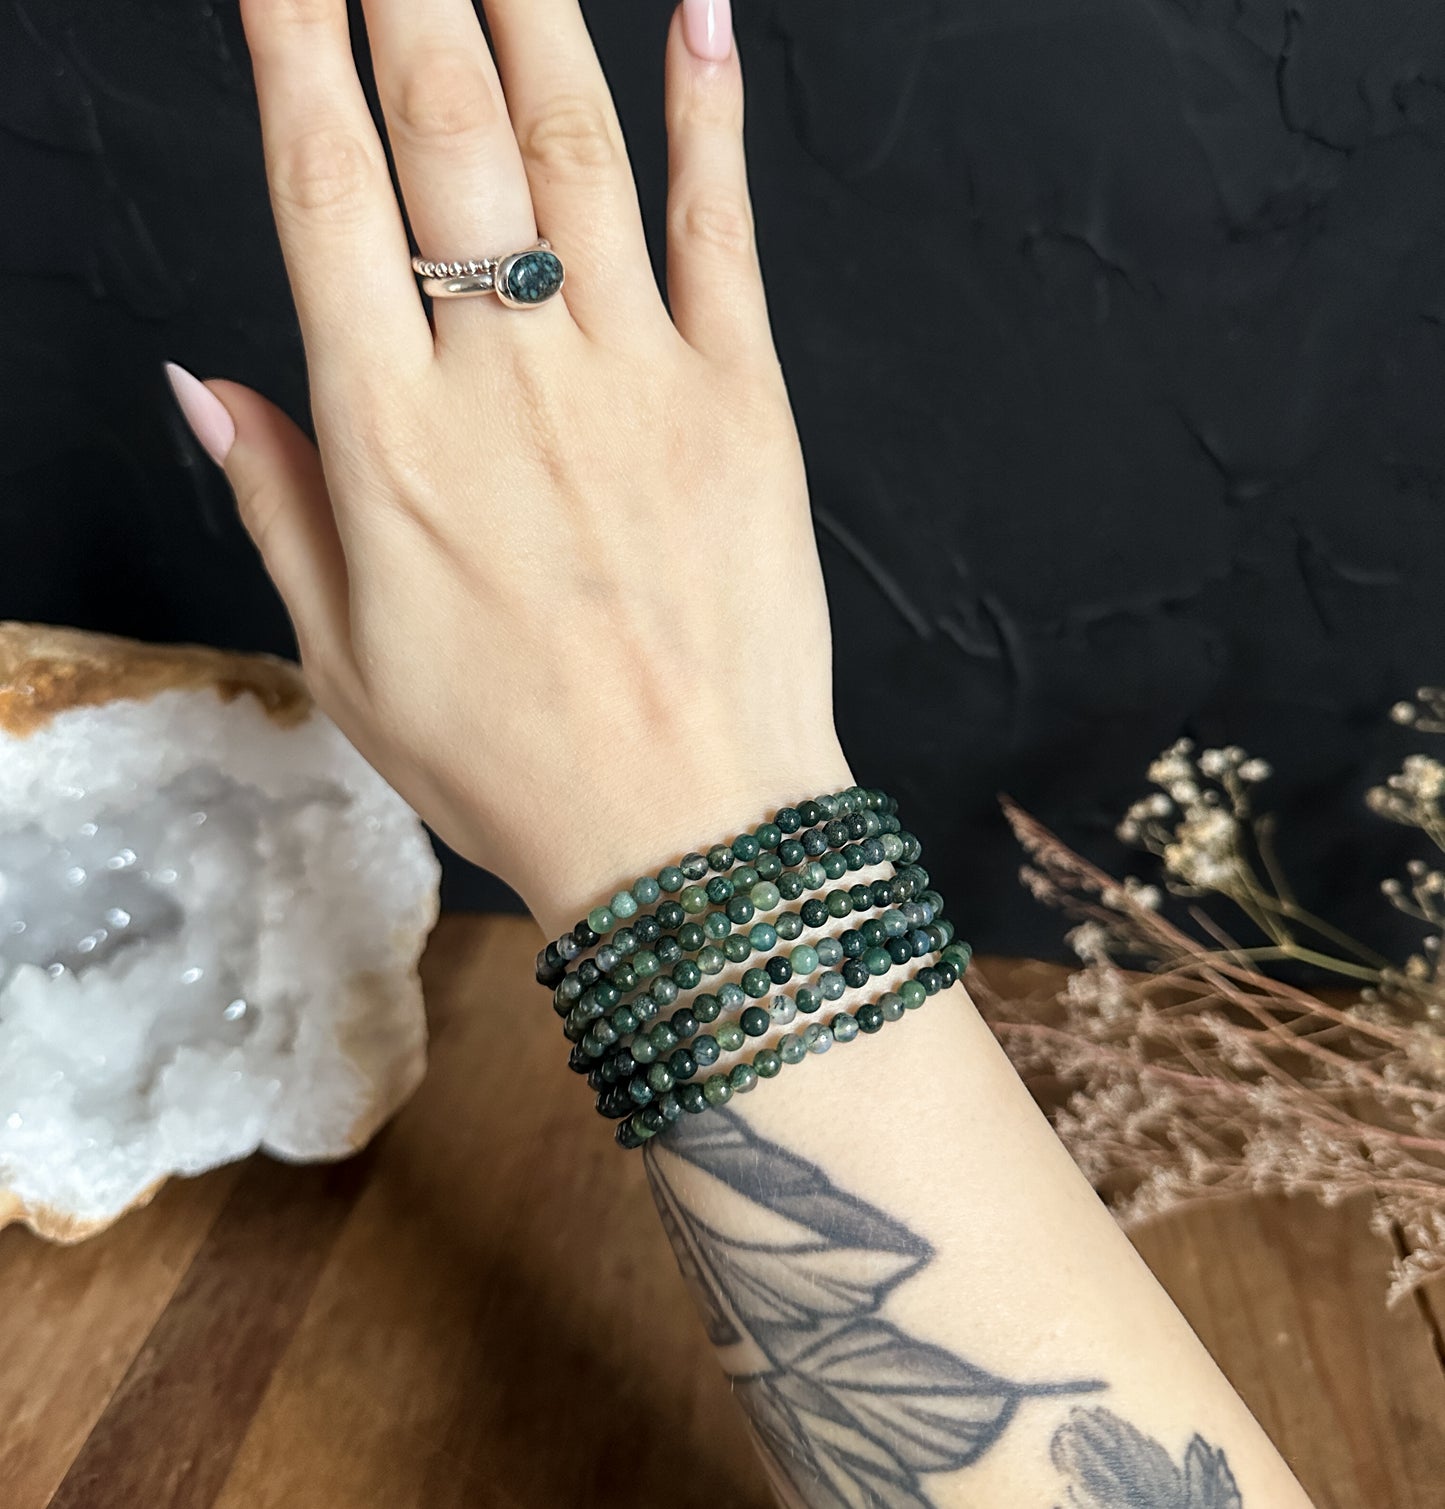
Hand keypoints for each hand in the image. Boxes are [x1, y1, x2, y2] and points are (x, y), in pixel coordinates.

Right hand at [168, 0, 851, 934]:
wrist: (690, 831)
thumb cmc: (512, 762)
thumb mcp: (349, 661)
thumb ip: (279, 505)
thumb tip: (201, 383)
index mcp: (392, 444)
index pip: (323, 193)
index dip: (292, 51)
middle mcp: (509, 383)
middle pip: (444, 131)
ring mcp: (638, 380)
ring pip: (576, 148)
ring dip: (527, 8)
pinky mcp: (742, 402)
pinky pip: (721, 229)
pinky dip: (709, 113)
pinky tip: (696, 17)